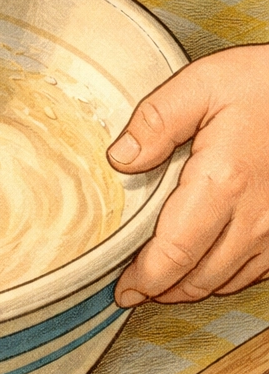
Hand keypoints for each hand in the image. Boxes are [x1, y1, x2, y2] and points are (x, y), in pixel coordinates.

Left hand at [108, 45, 268, 305]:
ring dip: (194, 287)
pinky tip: (208, 268)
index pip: (175, 252)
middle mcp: (256, 214)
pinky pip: (260, 268)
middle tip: (136, 291)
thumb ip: (155, 121)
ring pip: (231, 277)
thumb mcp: (202, 84)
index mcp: (223, 182)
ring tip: (164, 284)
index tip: (123, 291)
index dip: (146, 279)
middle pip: (202, 275)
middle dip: (164, 291)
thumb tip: (120, 159)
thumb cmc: (265, 82)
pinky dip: (228, 276)